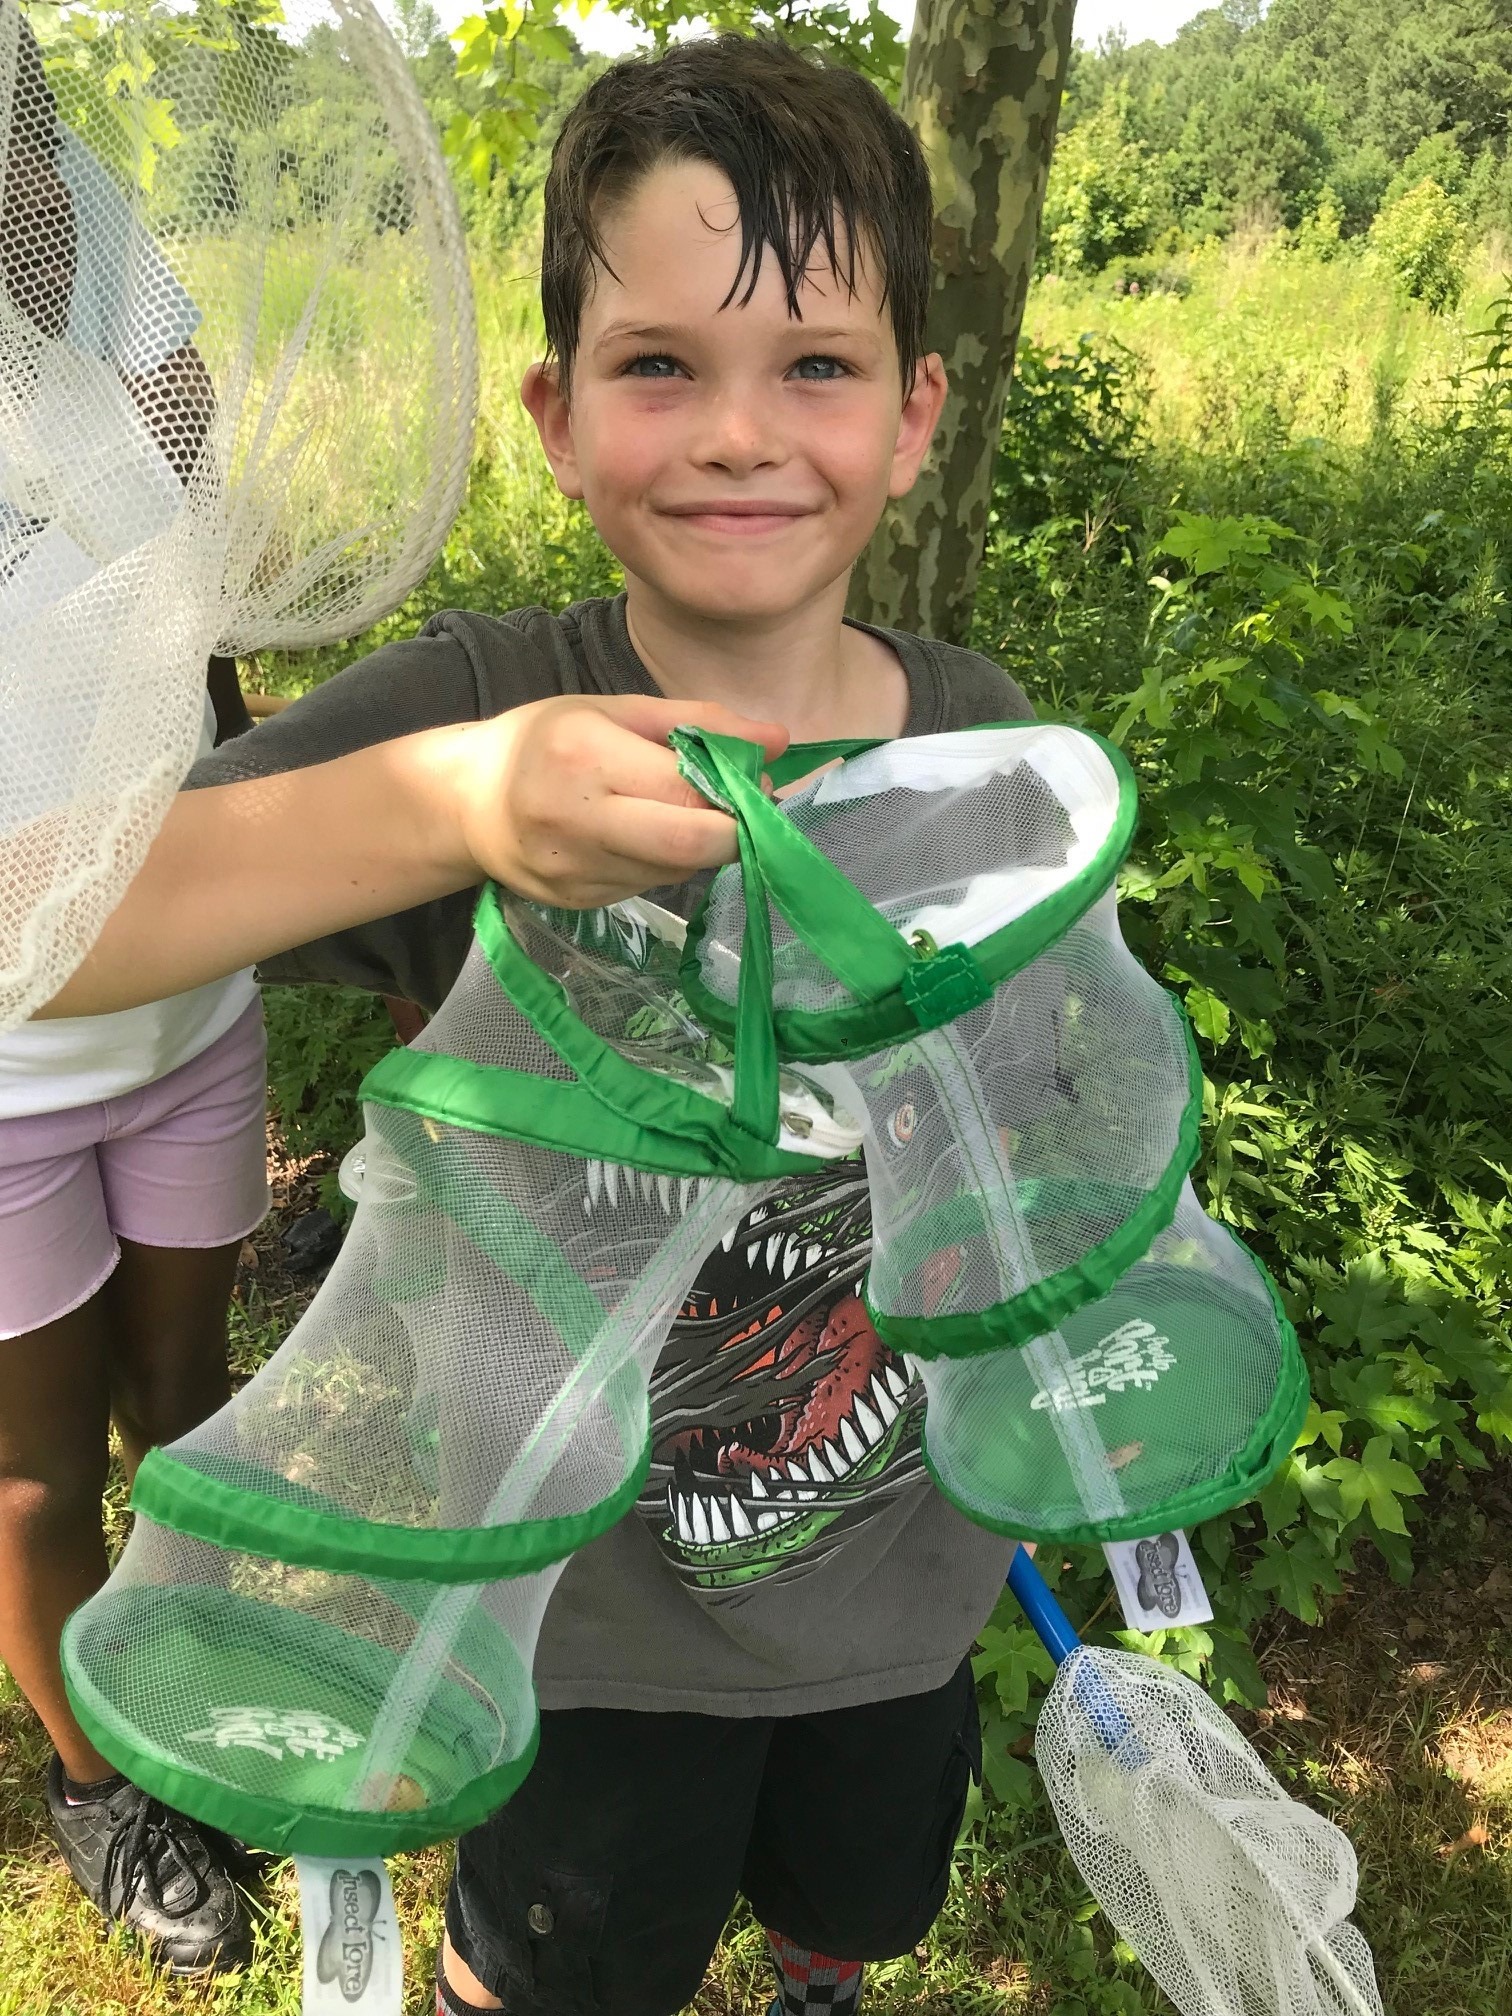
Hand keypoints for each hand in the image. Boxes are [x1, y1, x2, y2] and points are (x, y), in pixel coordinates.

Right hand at [445, 693, 787, 907]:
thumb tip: (780, 741)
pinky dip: (660, 863)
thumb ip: (700, 722)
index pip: (688, 788)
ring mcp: (573, 870)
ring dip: (694, 846)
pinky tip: (635, 837)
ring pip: (675, 871)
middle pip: (691, 845)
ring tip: (671, 813)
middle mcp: (576, 819)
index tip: (752, 779)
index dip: (736, 789)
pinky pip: (646, 886)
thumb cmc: (546, 740)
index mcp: (585, 755)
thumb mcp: (616, 710)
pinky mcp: (576, 903)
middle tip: (737, 810)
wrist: (466, 801)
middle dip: (732, 832)